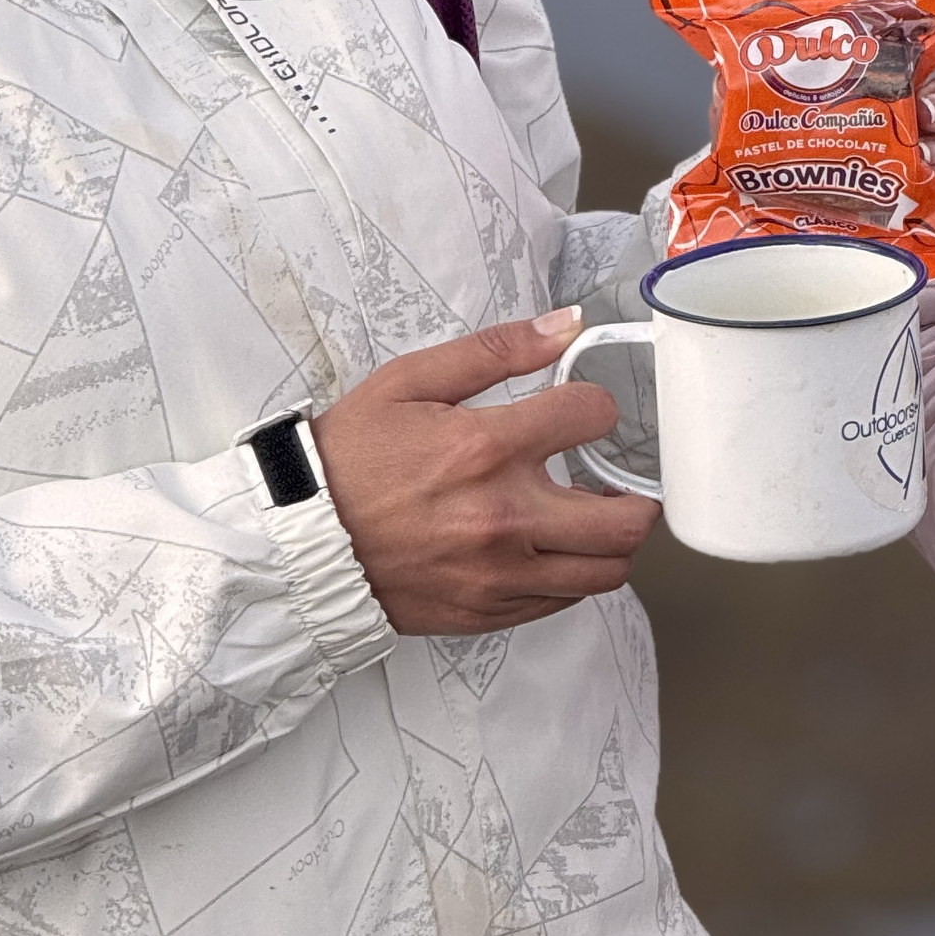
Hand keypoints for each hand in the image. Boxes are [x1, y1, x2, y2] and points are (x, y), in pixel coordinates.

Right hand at [308, 312, 657, 633]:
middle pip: (625, 522)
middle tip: (615, 482)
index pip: (593, 417)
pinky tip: (546, 550)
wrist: (300, 538)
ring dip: (609, 543)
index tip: (581, 411)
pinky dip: (570, 575)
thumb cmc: (350, 458)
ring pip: (606, 573)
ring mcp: (499, 574)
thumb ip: (495, 350)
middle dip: (634, 495)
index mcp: (487, 449)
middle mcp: (504, 518)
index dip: (596, 405)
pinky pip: (563, 602)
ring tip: (585, 520)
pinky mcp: (486, 611)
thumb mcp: (410, 382)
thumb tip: (566, 324)